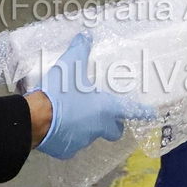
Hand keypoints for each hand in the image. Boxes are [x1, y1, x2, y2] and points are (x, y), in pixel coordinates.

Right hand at [34, 32, 151, 159]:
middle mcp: (98, 127)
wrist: (35, 118)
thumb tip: (86, 35)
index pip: (131, 111)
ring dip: (86, 128)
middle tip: (103, 115)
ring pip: (91, 136)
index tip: (151, 114)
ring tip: (70, 115)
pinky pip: (71, 144)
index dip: (142, 112)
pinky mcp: (67, 151)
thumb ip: (80, 49)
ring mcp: (83, 141)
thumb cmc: (59, 92)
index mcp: (105, 108)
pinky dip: (67, 137)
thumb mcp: (70, 65)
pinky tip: (56, 126)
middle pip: (114, 130)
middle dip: (113, 124)